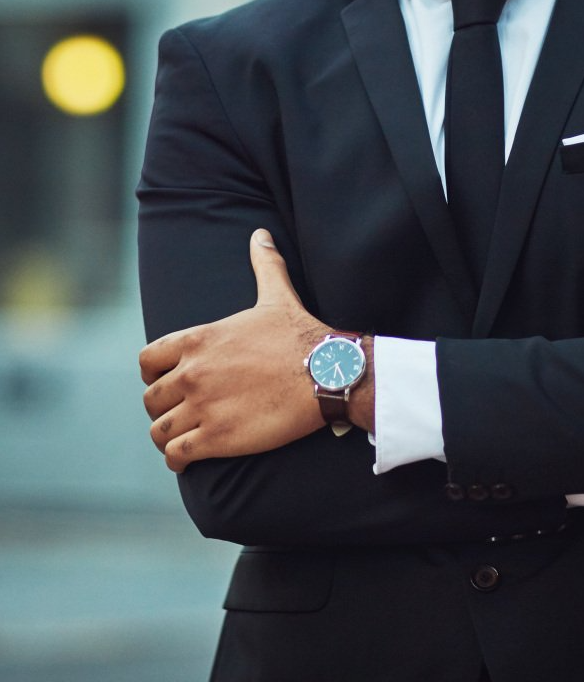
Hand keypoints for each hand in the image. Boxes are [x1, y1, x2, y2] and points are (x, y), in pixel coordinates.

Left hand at [140, 230, 330, 471]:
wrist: (327, 374)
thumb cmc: (301, 336)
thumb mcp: (277, 295)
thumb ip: (264, 264)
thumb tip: (261, 234)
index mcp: (198, 340)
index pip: (147, 361)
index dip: (155, 374)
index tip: (171, 381)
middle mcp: (192, 373)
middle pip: (151, 400)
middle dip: (165, 407)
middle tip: (186, 411)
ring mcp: (202, 407)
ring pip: (158, 430)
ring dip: (169, 435)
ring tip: (187, 437)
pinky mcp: (215, 437)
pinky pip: (175, 454)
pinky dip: (178, 457)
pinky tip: (192, 455)